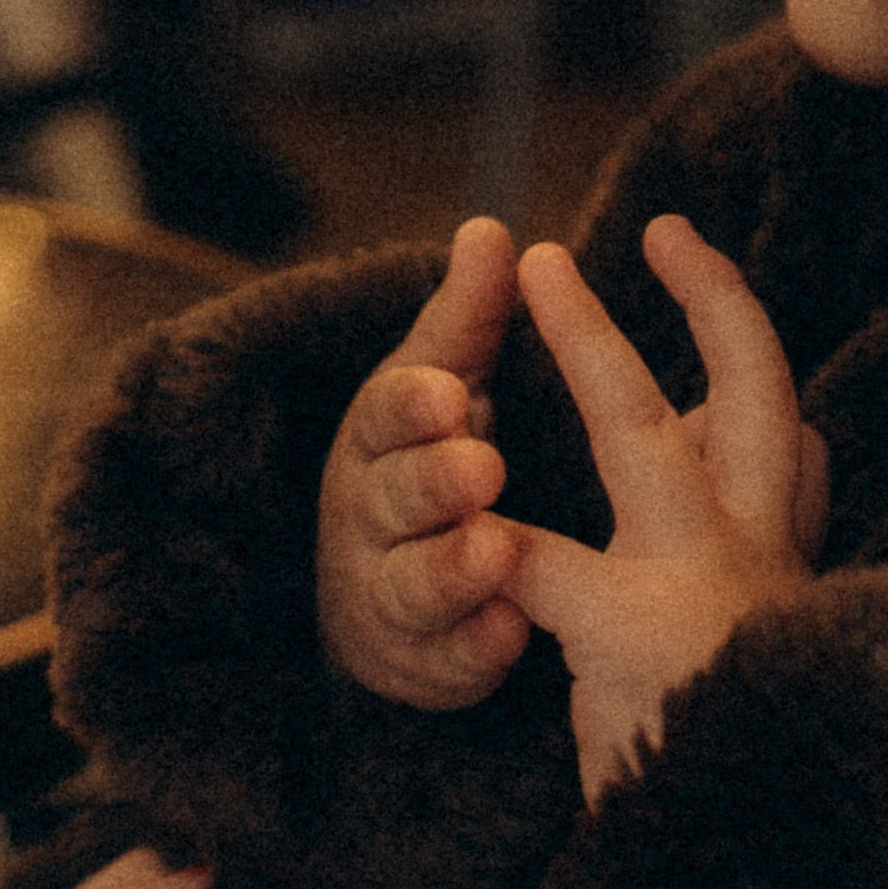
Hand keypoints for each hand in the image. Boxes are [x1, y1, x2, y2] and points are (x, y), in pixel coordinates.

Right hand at [319, 218, 530, 708]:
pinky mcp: (427, 662)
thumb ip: (468, 316)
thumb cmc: (426, 457)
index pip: (385, 413)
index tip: (449, 392)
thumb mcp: (437, 383)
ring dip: (453, 567)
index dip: (412, 405)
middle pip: (391, 498)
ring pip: (412, 585)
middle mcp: (374, 514)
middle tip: (482, 465)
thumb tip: (493, 226)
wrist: (381, 592)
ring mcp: (393, 594)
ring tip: (497, 550)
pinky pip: (448, 661)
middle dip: (433, 482)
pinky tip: (513, 635)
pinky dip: (476, 649)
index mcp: (381, 436)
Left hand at [502, 215, 825, 802]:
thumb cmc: (745, 767)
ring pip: (646, 431)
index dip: (754, 348)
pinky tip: (457, 499)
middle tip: (669, 230)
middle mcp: (761, 558)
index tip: (710, 278)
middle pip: (763, 389)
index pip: (792, 436)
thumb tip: (806, 446)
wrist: (759, 866)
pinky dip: (492, 531)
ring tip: (544, 267)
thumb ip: (772, 552)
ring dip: (594, 341)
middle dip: (717, 300)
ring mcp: (705, 586)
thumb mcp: (769, 655)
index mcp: (782, 567)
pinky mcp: (634, 633)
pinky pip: (543, 557)